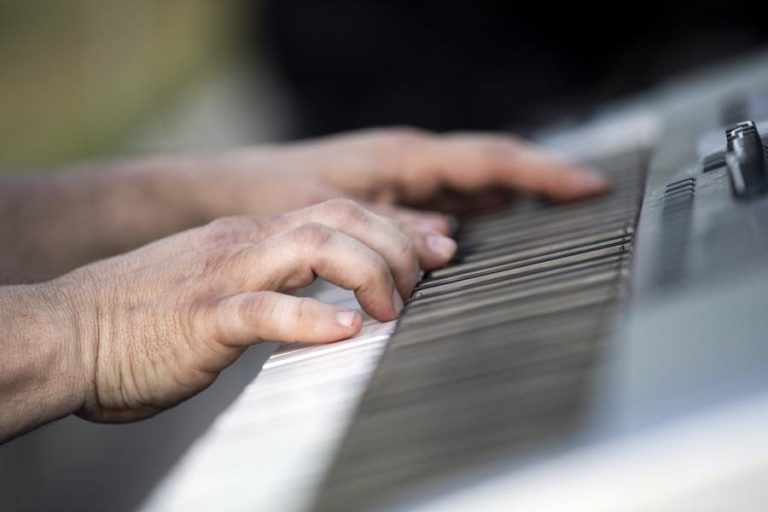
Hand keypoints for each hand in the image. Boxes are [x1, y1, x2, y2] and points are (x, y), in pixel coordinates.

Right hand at [53, 199, 455, 422]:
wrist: (68, 332)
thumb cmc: (145, 317)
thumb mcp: (221, 283)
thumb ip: (272, 281)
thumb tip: (325, 296)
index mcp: (252, 235)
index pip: (340, 211)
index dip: (396, 227)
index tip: (436, 251)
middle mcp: (246, 242)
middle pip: (342, 216)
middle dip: (398, 242)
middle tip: (426, 278)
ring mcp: (225, 275)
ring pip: (315, 246)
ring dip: (369, 272)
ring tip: (393, 308)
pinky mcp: (202, 318)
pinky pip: (266, 310)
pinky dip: (312, 317)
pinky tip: (347, 331)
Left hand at [196, 127, 609, 230]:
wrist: (236, 189)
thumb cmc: (277, 195)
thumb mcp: (334, 217)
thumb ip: (394, 231)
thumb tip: (450, 244)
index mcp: (402, 156)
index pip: (491, 159)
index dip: (544, 172)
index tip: (589, 184)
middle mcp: (409, 157)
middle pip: (493, 162)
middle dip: (543, 176)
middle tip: (591, 193)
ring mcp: (403, 171)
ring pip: (474, 175)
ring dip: (517, 188)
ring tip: (563, 204)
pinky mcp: (392, 186)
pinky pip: (450, 191)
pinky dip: (481, 201)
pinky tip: (499, 217)